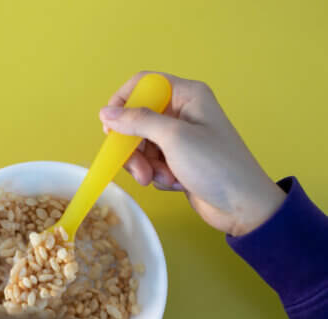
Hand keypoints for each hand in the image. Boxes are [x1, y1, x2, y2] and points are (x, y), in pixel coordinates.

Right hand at [99, 71, 285, 235]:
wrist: (241, 205)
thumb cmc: (214, 165)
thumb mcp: (174, 138)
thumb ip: (138, 122)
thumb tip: (105, 113)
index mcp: (186, 95)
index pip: (143, 85)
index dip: (122, 102)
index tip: (110, 128)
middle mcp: (182, 113)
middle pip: (138, 120)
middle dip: (134, 147)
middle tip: (136, 168)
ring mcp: (179, 139)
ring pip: (142, 145)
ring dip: (146, 165)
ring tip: (159, 178)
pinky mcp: (178, 161)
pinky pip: (153, 163)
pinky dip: (158, 175)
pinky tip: (174, 183)